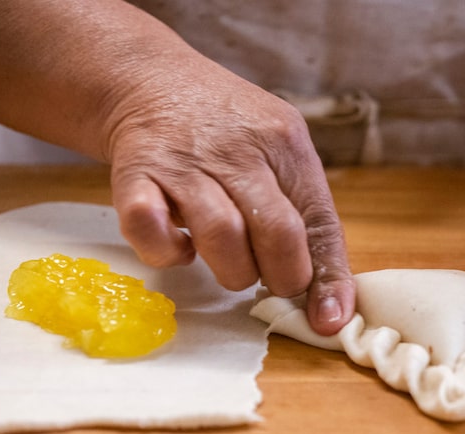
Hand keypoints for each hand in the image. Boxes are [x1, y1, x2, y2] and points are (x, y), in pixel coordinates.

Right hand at [103, 54, 354, 334]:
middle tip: (269, 278)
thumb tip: (329, 305)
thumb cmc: (229, 133)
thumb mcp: (279, 154)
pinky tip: (181, 245)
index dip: (327, 277)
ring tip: (229, 261)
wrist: (152, 80)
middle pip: (277, 232)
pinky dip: (169, 254)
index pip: (319, 220)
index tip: (327, 321)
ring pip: (221, 237)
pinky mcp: (135, 177)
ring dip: (231, 270)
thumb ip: (305, 218)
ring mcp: (184, 163)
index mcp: (285, 144)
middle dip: (280, 276)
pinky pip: (151, 233)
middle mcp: (238, 151)